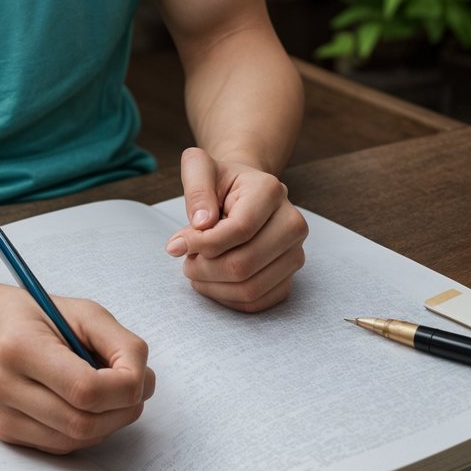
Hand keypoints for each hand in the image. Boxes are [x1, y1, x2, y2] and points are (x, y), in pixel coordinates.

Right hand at [0, 281, 153, 453]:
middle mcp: (2, 385)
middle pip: (83, 423)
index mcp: (19, 346)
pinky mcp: (3, 431)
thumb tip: (144, 383)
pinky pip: (60, 445)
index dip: (125, 387)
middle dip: (122, 410)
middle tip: (133, 388)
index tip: (138, 373)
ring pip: (75, 441)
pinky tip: (84, 405)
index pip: (86, 389)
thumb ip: (119, 343)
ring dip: (107, 423)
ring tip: (109, 394)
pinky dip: (84, 430)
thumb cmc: (28, 313)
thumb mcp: (80, 310)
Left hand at [165, 147, 307, 311]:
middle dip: (204, 267)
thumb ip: (196, 190)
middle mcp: (292, 223)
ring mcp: (295, 252)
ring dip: (213, 286)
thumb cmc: (219, 181)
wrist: (242, 192)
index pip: (240, 229)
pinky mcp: (289, 277)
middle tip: (186, 259)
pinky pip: (257, 302)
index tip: (175, 244)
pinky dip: (227, 298)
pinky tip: (212, 282)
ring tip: (196, 268)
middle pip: (244, 264)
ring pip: (251, 289)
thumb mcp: (200, 168)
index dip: (202, 242)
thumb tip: (201, 224)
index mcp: (271, 191)